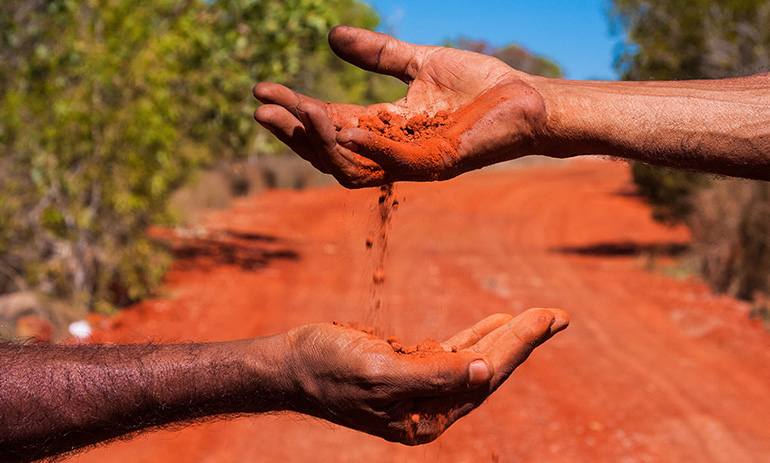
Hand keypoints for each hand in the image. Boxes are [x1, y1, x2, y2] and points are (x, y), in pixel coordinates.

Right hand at [254, 26, 550, 187]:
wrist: (528, 98)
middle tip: (262, 109)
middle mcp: (392, 150)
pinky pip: (395, 163)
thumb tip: (331, 36)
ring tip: (297, 112)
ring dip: (322, 142)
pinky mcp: (439, 163)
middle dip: (294, 133)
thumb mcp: (418, 63)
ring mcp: (413, 161)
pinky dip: (368, 148)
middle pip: (329, 151)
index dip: (294, 110)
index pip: (328, 123)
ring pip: (353, 165)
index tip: (261, 89)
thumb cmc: (480, 85)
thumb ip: (378, 55)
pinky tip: (343, 127)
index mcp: (384, 127)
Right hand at [285, 308, 568, 444]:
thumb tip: (485, 372)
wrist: (291, 364)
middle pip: (487, 371)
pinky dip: (476, 337)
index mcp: (427, 417)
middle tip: (557, 315)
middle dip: (522, 341)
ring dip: (506, 337)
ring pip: (474, 360)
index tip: (546, 318)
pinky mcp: (409, 370)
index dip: (518, 346)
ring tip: (539, 318)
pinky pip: (453, 353)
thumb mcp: (380, 373)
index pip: (484, 377)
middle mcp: (430, 408)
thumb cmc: (328, 368)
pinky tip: (495, 324)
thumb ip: (434, 376)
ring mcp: (421, 389)